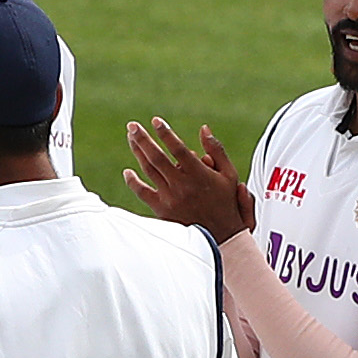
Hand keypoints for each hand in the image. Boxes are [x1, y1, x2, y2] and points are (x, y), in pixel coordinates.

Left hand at [125, 117, 254, 240]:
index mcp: (198, 174)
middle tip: (132, 125)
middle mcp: (182, 185)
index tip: (156, 120)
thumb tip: (204, 129)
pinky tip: (128, 171)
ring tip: (131, 138)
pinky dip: (133, 182)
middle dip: (143, 139)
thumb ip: (216, 150)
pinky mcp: (162, 210)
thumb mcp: (229, 174)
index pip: (178, 149)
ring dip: (138, 153)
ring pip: (149, 171)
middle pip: (157, 157)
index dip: (165, 133)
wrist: (222, 237)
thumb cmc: (226, 202)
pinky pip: (142, 193)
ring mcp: (170, 198)